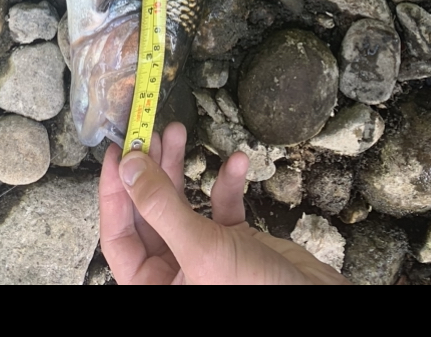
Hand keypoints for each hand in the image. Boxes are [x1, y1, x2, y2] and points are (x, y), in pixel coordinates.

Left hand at [99, 122, 348, 284]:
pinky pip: (220, 207)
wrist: (317, 301)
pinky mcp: (232, 244)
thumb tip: (128, 166)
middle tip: (152, 130)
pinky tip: (237, 162)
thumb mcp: (201, 249)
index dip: (113, 191)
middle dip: (151, 168)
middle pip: (149, 212)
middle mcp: (173, 272)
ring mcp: (202, 256)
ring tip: (180, 130)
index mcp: (153, 286)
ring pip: (180, 203)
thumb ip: (161, 207)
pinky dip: (227, 183)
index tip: (118, 149)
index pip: (118, 234)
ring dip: (181, 167)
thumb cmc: (256, 291)